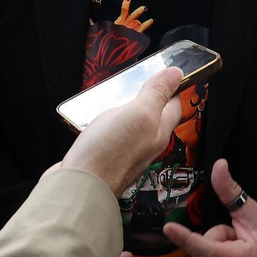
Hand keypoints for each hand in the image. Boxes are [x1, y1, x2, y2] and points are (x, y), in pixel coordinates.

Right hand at [61, 67, 183, 194]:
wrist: (79, 187)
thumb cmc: (111, 152)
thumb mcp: (139, 113)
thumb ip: (156, 94)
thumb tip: (176, 73)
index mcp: (159, 131)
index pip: (174, 105)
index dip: (174, 87)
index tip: (169, 70)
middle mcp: (145, 143)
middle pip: (153, 115)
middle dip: (150, 96)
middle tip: (142, 77)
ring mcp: (124, 151)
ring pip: (131, 125)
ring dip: (126, 109)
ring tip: (117, 92)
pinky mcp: (104, 156)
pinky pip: (111, 134)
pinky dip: (107, 122)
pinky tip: (95, 117)